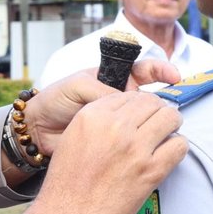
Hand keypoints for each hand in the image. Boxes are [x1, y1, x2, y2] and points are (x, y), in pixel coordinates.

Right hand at [17, 90, 185, 213]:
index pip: (128, 96)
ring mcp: (135, 148)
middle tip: (159, 122)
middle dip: (158, 110)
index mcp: (93, 116)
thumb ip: (96, 120)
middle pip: (151, 102)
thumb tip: (124, 114)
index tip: (142, 113)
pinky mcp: (151, 170)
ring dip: (172, 124)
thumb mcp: (72, 138)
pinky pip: (179, 145)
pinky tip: (169, 152)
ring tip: (168, 133)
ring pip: (170, 118)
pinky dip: (178, 146)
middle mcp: (115, 127)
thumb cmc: (67, 184)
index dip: (139, 104)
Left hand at [21, 60, 182, 155]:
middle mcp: (119, 98)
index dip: (162, 72)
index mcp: (112, 78)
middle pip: (150, 97)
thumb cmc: (54, 101)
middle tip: (169, 108)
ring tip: (158, 127)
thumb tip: (127, 101)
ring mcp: (118, 121)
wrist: (38, 130)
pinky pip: (133, 138)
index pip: (144, 71)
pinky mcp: (114, 140)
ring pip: (145, 119)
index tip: (174, 76)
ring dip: (153, 122)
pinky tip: (146, 143)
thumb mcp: (77, 87)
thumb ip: (102, 90)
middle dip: (162, 100)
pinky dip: (142, 139)